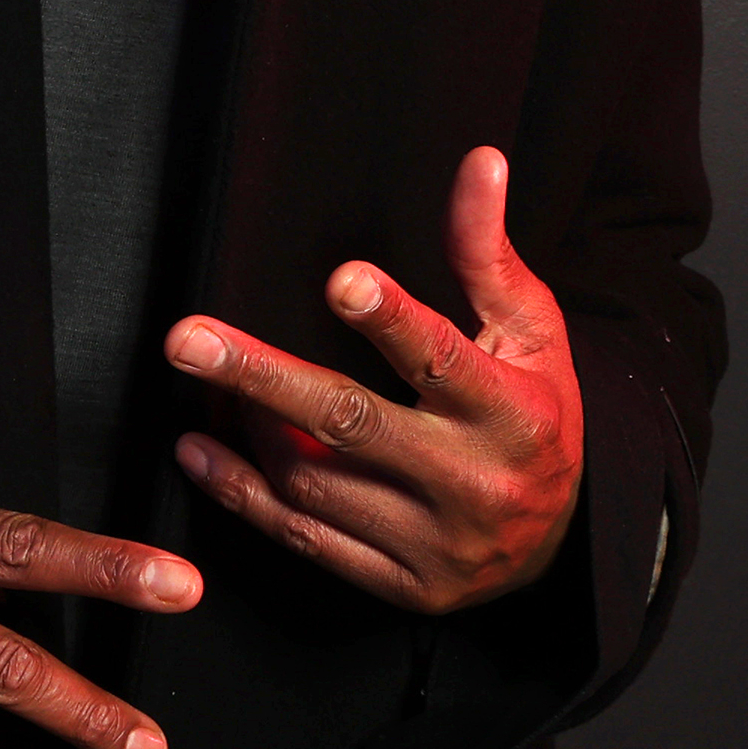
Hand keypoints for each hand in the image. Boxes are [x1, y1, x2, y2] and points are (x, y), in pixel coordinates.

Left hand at [162, 145, 581, 614]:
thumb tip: (479, 161)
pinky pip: (304, 539)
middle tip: (186, 339)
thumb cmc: (536, 410)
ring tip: (211, 373)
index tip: (341, 279)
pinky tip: (200, 449)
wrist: (561, 543)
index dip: (392, 320)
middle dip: (262, 378)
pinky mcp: (402, 587)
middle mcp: (473, 485)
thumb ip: (488, 253)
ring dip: (250, 425)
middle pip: (352, 424)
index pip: (444, 359)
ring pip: (314, 484)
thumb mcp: (532, 330)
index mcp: (514, 415)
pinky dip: (242, 492)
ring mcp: (434, 546)